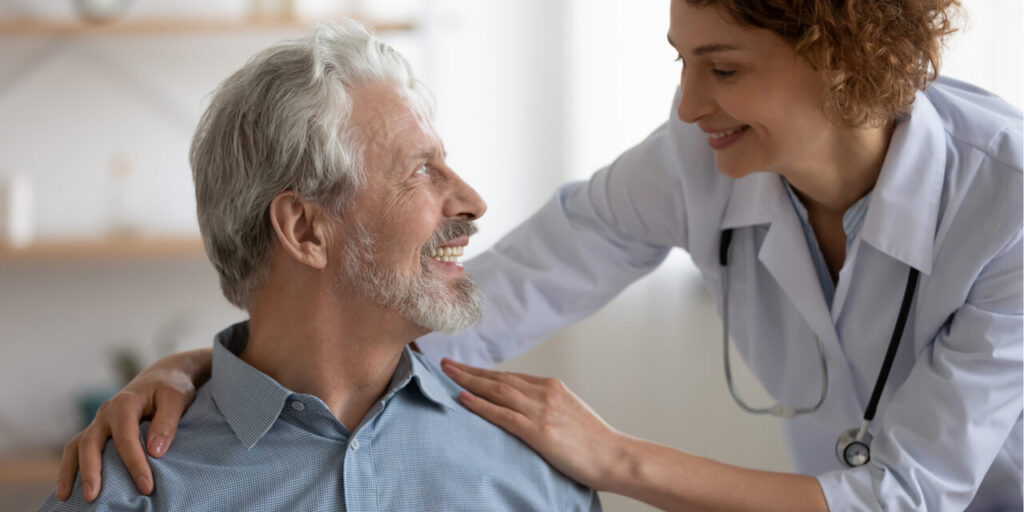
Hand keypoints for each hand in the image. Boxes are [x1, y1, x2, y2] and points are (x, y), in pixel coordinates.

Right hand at [55, 349, 209, 501]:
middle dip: (91, 471)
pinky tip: (68, 487)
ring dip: (70, 471)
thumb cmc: (171, 388)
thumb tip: (154, 452)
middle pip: (91, 443)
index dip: (135, 464)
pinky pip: (78, 448)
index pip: (126, 438)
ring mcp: (99, 422)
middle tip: (92, 497)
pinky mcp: (99, 430)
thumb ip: (167, 423)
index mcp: (125, 403)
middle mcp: (106, 412)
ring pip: (77, 446)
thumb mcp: (176, 399)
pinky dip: (71, 466)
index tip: (146, 486)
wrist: (162, 377)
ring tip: (64, 496)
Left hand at [440, 358, 626, 490]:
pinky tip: (464, 399)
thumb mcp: (569, 413)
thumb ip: (547, 406)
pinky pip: (503, 414)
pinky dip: (481, 405)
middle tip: (445, 363)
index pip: (510, 376)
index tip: (465, 368)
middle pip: (499, 378)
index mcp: (552, 387)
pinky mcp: (539, 431)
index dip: (485, 372)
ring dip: (468, 381)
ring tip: (447, 374)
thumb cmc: (594, 441)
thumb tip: (526, 407)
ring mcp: (542, 411)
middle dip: (470, 371)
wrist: (614, 456)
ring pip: (497, 391)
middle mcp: (545, 393)